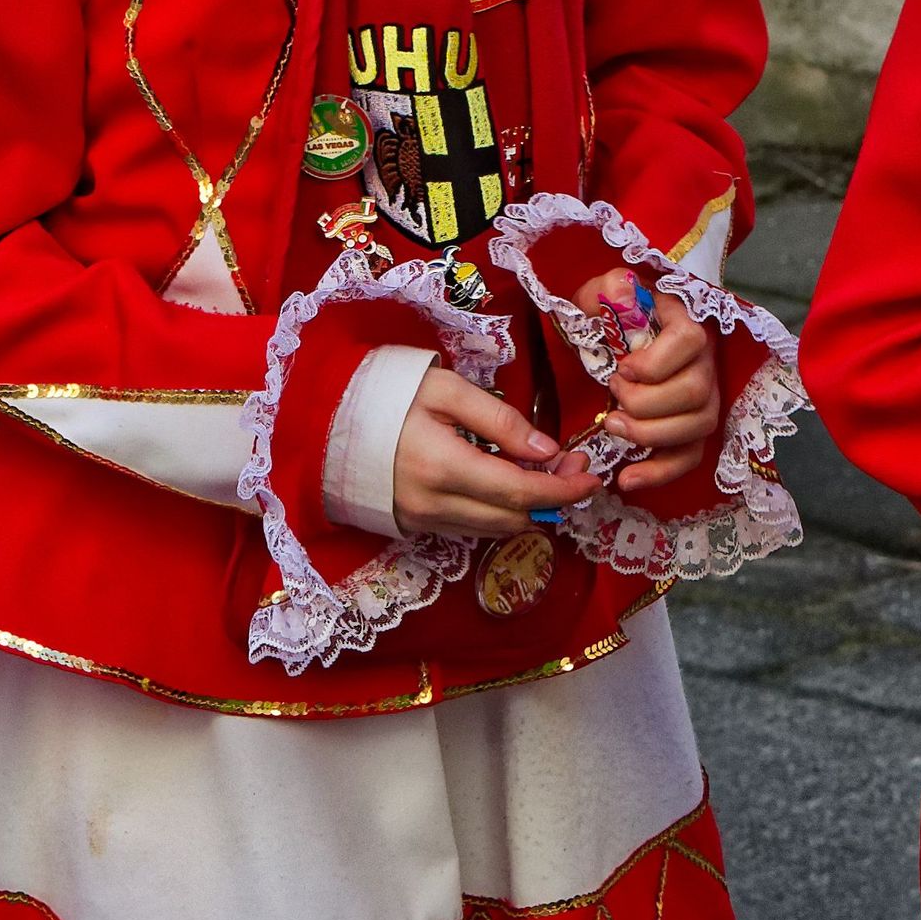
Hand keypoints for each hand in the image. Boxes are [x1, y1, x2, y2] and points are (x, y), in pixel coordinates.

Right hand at [391, 368, 597, 539]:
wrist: (329, 423)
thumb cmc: (389, 395)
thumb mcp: (446, 390)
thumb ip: (500, 420)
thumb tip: (547, 452)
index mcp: (444, 467)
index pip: (520, 492)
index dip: (563, 489)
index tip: (591, 476)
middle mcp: (435, 505)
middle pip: (514, 517)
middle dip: (553, 498)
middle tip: (572, 466)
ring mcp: (424, 521)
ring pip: (496, 529)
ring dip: (528, 507)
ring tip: (544, 472)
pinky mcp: (417, 526)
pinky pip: (473, 528)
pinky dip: (499, 512)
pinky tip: (507, 483)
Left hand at [577, 272, 720, 499]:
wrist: (619, 334)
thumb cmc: (614, 313)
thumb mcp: (605, 292)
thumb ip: (609, 288)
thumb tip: (619, 290)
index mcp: (686, 323)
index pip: (690, 342)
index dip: (656, 363)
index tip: (622, 369)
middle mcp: (705, 362)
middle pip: (695, 393)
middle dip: (647, 404)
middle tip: (613, 396)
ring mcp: (705, 398)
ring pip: (697, 428)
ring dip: (651, 435)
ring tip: (613, 427)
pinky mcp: (692, 428)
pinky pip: (690, 457)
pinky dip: (661, 473)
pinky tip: (628, 479)